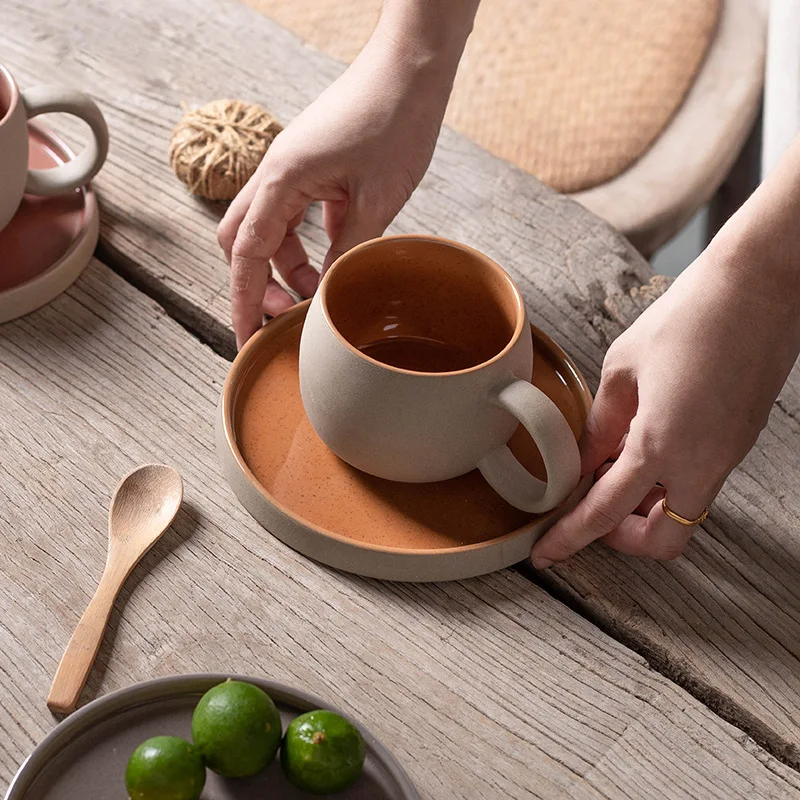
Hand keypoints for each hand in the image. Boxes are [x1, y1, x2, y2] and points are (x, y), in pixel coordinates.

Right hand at [217, 33, 454, 347]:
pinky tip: (336, 258)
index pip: (246, 255)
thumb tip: (327, 295)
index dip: (244, 302)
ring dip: (288, 267)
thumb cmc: (393, 119)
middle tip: (285, 318)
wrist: (411, 67)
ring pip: (272, 231)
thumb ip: (347, 252)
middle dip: (258, 285)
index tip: (247, 339)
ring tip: (319, 293)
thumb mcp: (376, 200)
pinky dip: (310, 243)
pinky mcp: (314, 169)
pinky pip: (298, 215)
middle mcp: (275, 174)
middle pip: (243, 242)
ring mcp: (293, 170)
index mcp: (280, 180)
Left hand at [531, 241, 799, 566]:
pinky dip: (667, 483)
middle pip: (662, 541)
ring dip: (645, 508)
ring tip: (614, 463)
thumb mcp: (624, 369)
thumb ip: (602, 425)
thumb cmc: (689, 317)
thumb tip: (585, 461)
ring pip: (683, 515)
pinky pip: (698, 485)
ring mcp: (727, 458)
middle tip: (592, 505)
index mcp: (662, 445)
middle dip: (622, 538)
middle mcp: (702, 465)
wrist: (761, 288)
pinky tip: (643, 443)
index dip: (570, 538)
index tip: (546, 554)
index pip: (606, 513)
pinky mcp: (738, 443)